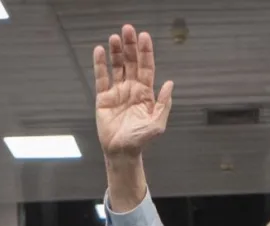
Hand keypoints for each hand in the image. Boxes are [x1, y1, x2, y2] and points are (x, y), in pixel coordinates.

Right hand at [93, 25, 173, 161]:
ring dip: (116, 51)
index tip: (144, 37)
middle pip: (131, 62)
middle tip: (128, 29)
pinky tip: (99, 51)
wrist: (122, 151)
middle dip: (130, 46)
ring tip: (115, 37)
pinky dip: (100, 64)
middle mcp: (132, 89)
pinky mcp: (103, 97)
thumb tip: (170, 83)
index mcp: (146, 93)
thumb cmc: (141, 140)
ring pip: (117, 66)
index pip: (146, 67)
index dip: (145, 52)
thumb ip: (164, 104)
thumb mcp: (157, 124)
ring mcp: (117, 92)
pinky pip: (101, 78)